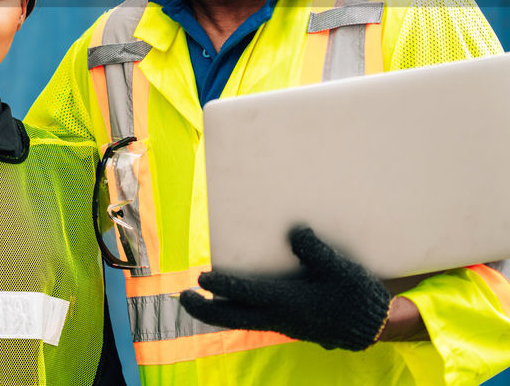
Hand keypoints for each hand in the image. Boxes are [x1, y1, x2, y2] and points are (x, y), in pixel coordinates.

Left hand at [179, 225, 390, 350]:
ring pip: (241, 321)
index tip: (200, 278)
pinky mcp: (288, 326)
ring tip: (198, 298)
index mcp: (289, 304)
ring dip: (217, 312)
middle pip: (232, 318)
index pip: (246, 295)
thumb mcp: (340, 269)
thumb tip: (295, 231)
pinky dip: (235, 312)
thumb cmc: (358, 296)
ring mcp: (282, 325)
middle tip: (183, 296)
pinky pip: (253, 321)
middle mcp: (280, 318)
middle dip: (204, 310)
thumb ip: (316, 252)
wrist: (375, 328)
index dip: (223, 287)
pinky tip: (232, 303)